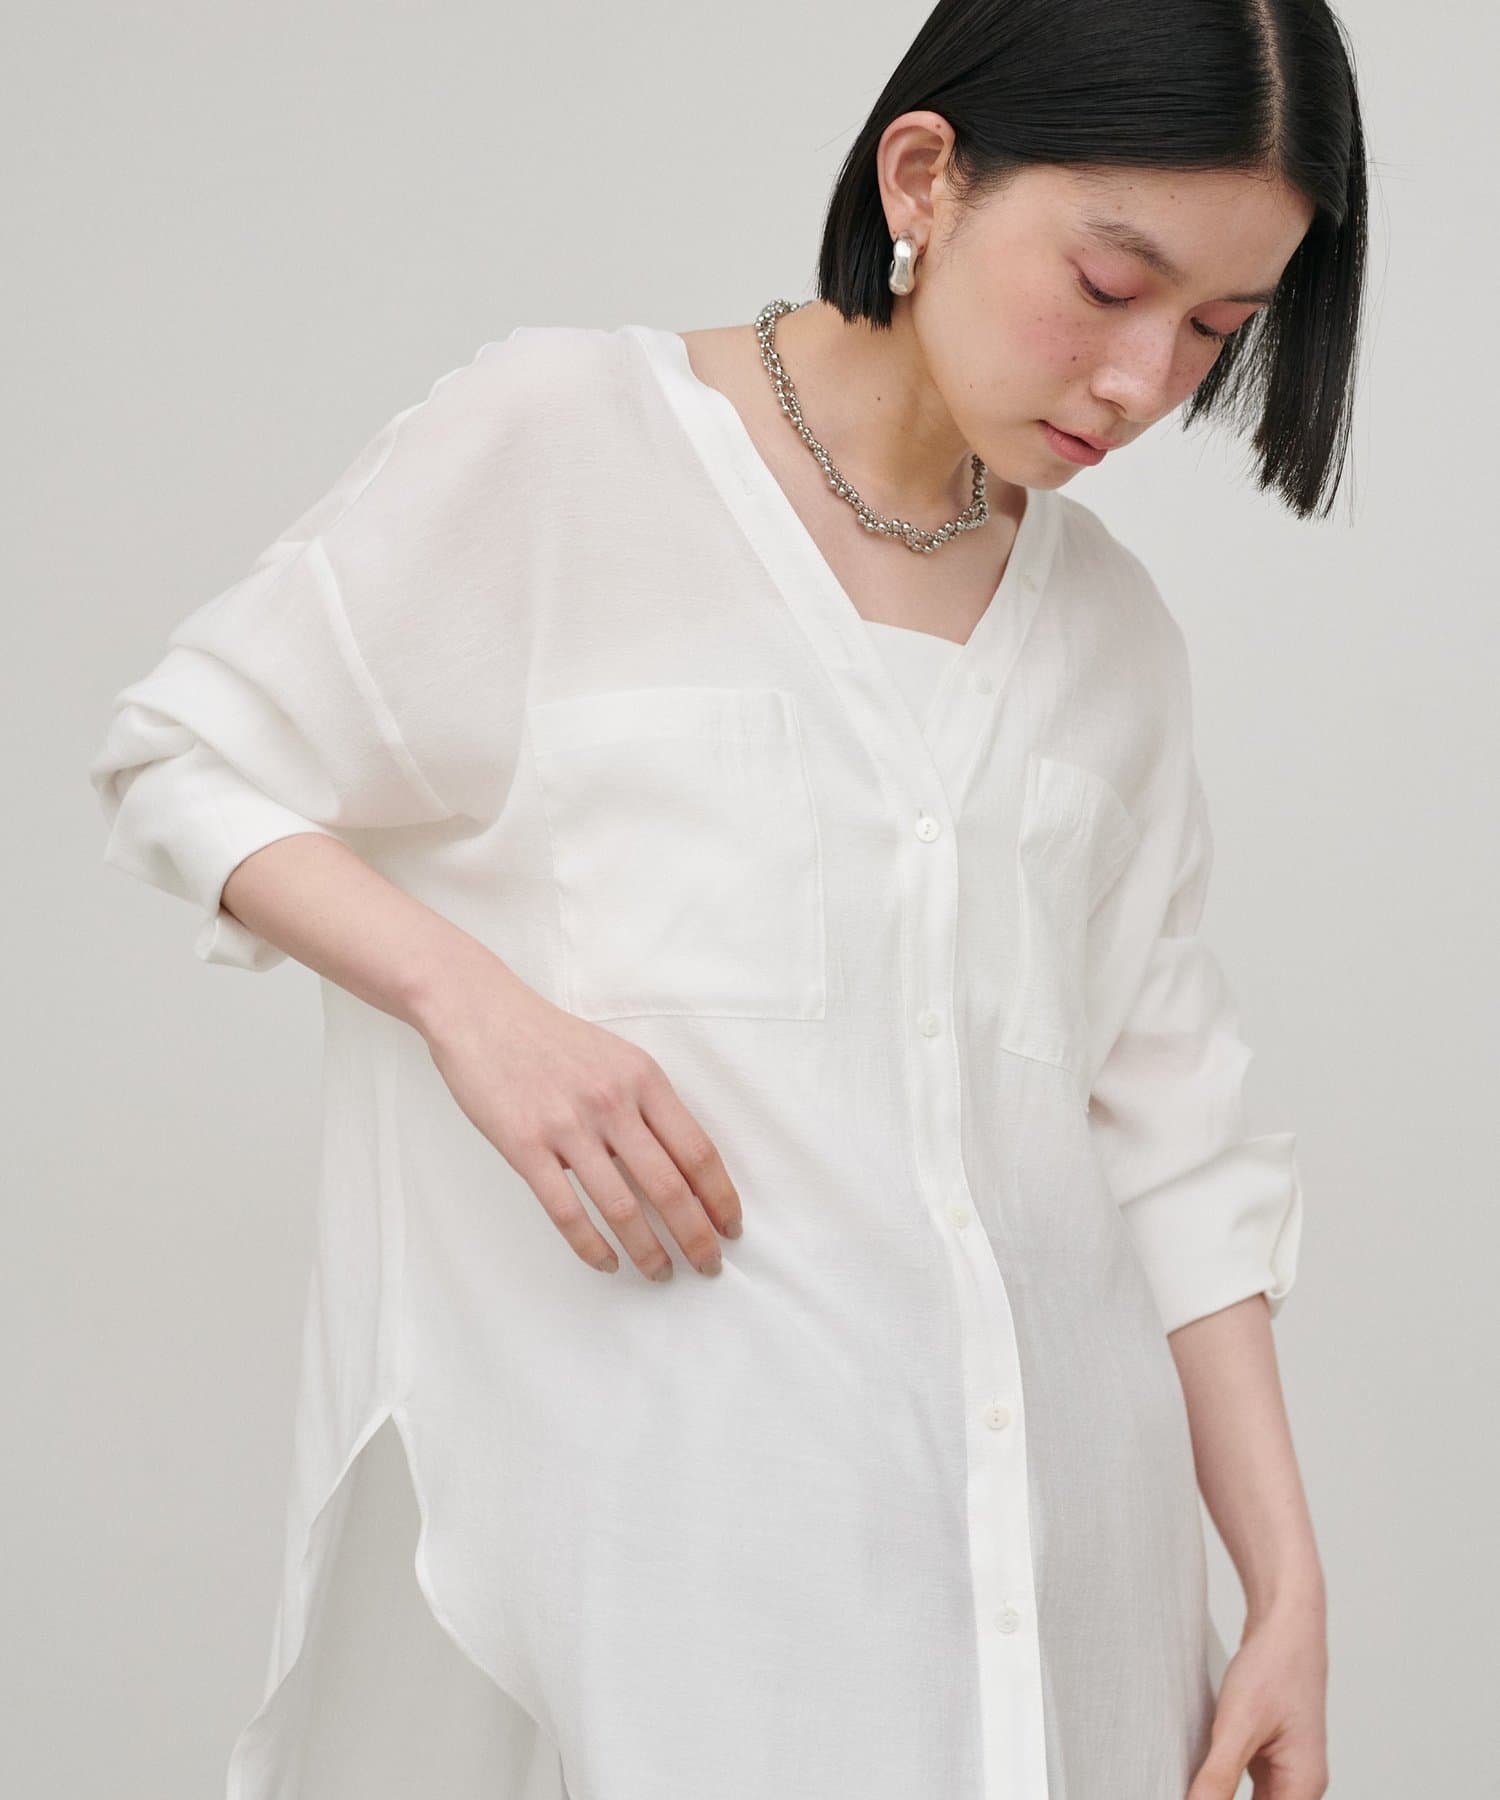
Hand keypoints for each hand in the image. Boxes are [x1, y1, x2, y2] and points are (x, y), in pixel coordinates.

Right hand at [419, 962, 743, 1282]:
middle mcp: (611, 1102)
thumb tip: (680, 1166)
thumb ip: (647, 1105)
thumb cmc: (551, 1038)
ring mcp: (566, 1126)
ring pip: (621, 1207)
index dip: (720, 1197)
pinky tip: (607, 1262)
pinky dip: (591, 1247)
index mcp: (643, 1078)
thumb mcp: (616, 1056)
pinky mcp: (524, 1146)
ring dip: (648, 1251)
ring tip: (661, 1273)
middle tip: (708, 1266)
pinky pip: (566, 1211)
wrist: (481, 1013)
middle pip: (669, 1186)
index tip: (730, 1227)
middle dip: (696, 1236)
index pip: (698, 1150)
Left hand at [1186, 1593, 1328, 1798]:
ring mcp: (1285, 1771)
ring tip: (1186, 1785)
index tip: (1193, 1797)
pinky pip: (1245, 1786)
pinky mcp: (1269, 1755)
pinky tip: (1196, 1779)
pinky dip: (1223, 1787)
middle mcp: (1299, 1786)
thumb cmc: (1273, 1668)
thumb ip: (1218, 1777)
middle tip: (1185, 1788)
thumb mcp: (1238, 1725)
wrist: (1285, 1624)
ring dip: (1220, 1796)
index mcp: (1303, 1787)